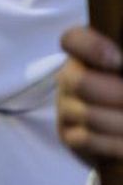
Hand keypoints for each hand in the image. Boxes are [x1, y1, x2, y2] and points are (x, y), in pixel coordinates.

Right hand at [57, 25, 122, 163]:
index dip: (92, 47)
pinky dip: (114, 144)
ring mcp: (66, 106)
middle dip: (117, 95)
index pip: (73, 40)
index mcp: (89, 56)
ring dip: (121, 124)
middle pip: (78, 82)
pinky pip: (86, 140)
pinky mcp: (68, 134)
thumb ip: (121, 68)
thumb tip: (120, 66)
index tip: (119, 60)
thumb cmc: (122, 88)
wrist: (119, 124)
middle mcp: (70, 77)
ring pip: (87, 115)